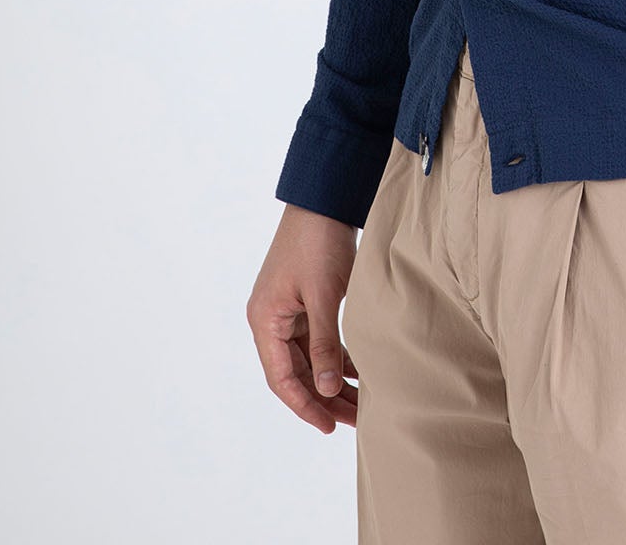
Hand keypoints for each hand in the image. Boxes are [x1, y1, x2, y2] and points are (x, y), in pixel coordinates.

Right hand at [247, 203, 361, 432]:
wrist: (324, 199)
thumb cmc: (318, 243)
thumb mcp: (324, 296)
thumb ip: (324, 343)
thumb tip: (326, 389)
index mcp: (265, 320)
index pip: (282, 378)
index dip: (305, 406)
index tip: (329, 427)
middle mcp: (271, 319)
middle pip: (296, 372)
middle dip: (324, 397)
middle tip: (355, 420)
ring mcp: (287, 310)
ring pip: (309, 358)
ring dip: (332, 379)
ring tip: (361, 403)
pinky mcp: (305, 300)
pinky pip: (318, 339)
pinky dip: (336, 356)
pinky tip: (358, 371)